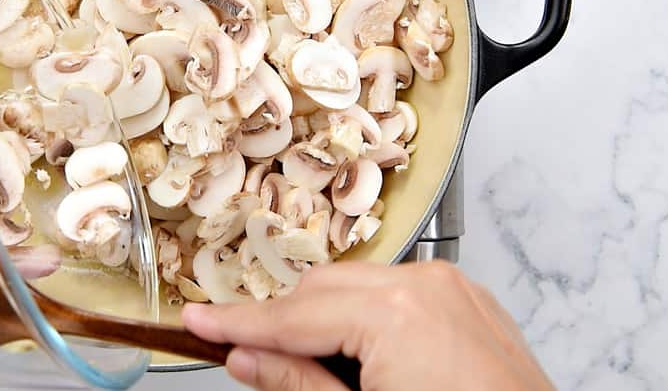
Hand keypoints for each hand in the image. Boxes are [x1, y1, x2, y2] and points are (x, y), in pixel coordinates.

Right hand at [182, 260, 552, 390]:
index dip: (237, 323)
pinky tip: (362, 360)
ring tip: (314, 372)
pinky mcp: (470, 305)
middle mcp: (425, 286)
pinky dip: (369, 319)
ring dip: (326, 321)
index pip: (292, 315)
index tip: (197, 321)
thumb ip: (297, 385)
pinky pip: (398, 294)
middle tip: (250, 360)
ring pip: (358, 287)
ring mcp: (454, 291)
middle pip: (321, 290)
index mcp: (395, 313)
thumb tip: (246, 359)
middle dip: (285, 324)